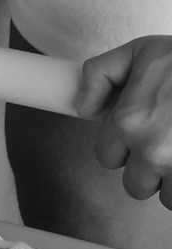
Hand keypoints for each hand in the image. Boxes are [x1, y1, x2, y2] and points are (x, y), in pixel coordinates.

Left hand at [78, 35, 171, 207]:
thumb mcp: (138, 52)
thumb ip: (100, 74)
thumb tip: (84, 107)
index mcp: (129, 122)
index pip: (106, 157)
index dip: (121, 145)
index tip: (136, 133)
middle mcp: (152, 150)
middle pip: (135, 185)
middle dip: (147, 168)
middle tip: (165, 142)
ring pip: (167, 197)